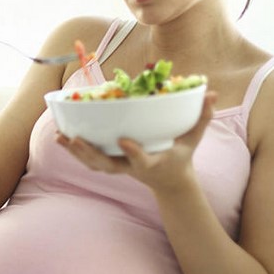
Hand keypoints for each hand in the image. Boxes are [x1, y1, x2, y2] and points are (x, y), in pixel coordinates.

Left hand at [56, 91, 217, 192]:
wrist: (169, 180)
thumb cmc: (181, 155)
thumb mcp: (194, 139)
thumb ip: (202, 117)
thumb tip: (213, 93)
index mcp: (152, 162)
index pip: (142, 159)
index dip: (133, 152)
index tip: (124, 141)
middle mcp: (132, 168)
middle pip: (107, 165)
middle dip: (90, 154)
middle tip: (75, 139)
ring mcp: (119, 168)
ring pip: (94, 164)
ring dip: (76, 153)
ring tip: (61, 137)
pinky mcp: (110, 165)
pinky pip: (89, 160)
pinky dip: (74, 151)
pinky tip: (61, 137)